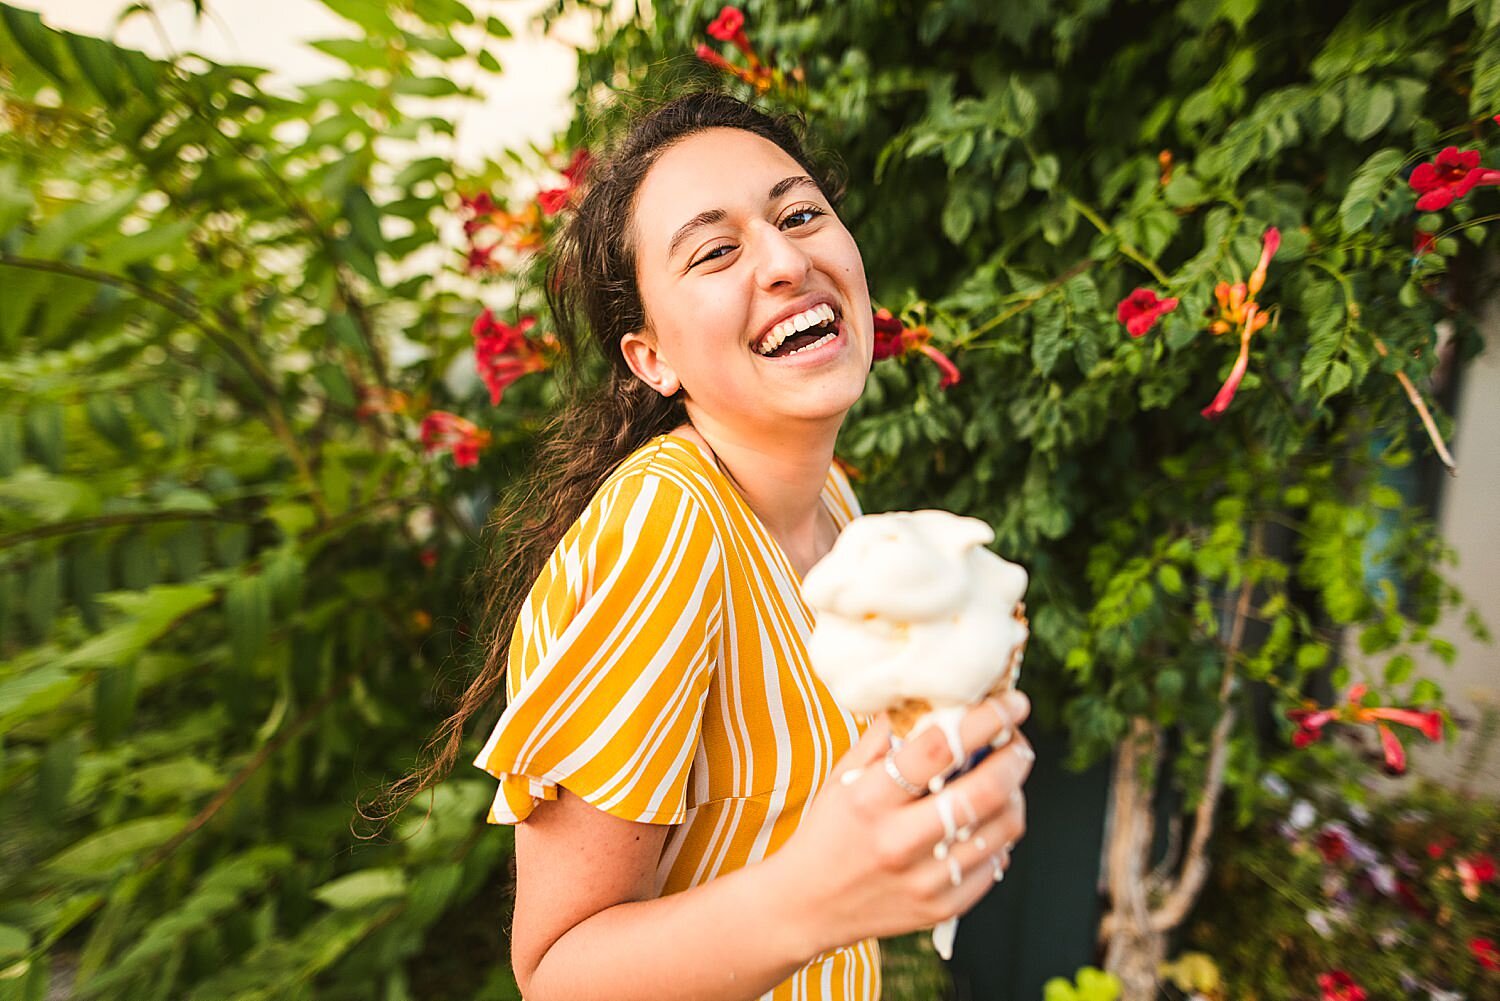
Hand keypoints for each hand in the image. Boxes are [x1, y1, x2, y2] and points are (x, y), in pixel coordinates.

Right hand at [770, 690, 1032, 954]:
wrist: (806, 906)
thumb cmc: (827, 831)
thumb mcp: (842, 777)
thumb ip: (884, 738)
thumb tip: (928, 697)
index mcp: (869, 799)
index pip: (940, 748)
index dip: (986, 719)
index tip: (1012, 702)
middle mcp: (898, 841)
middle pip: (983, 791)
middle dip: (1014, 757)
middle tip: (1018, 740)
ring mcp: (923, 880)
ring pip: (1000, 830)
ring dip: (1015, 795)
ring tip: (1008, 780)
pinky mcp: (940, 909)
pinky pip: (994, 866)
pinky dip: (1001, 837)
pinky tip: (989, 822)